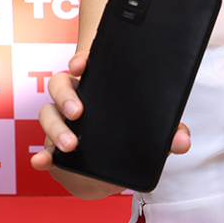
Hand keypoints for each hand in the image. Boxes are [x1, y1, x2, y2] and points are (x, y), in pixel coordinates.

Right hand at [30, 51, 191, 174]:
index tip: (82, 63)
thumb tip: (182, 142)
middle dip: (66, 96)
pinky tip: (42, 161)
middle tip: (78, 111)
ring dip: (56, 128)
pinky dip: (40, 156)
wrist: (118, 162)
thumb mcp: (156, 130)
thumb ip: (170, 133)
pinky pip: (42, 148)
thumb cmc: (135, 132)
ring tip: (70, 144)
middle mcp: (75, 96)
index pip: (85, 63)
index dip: (81, 60)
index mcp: (99, 83)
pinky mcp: (53, 145)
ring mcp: (61, 120)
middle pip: (59, 85)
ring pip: (48, 114)